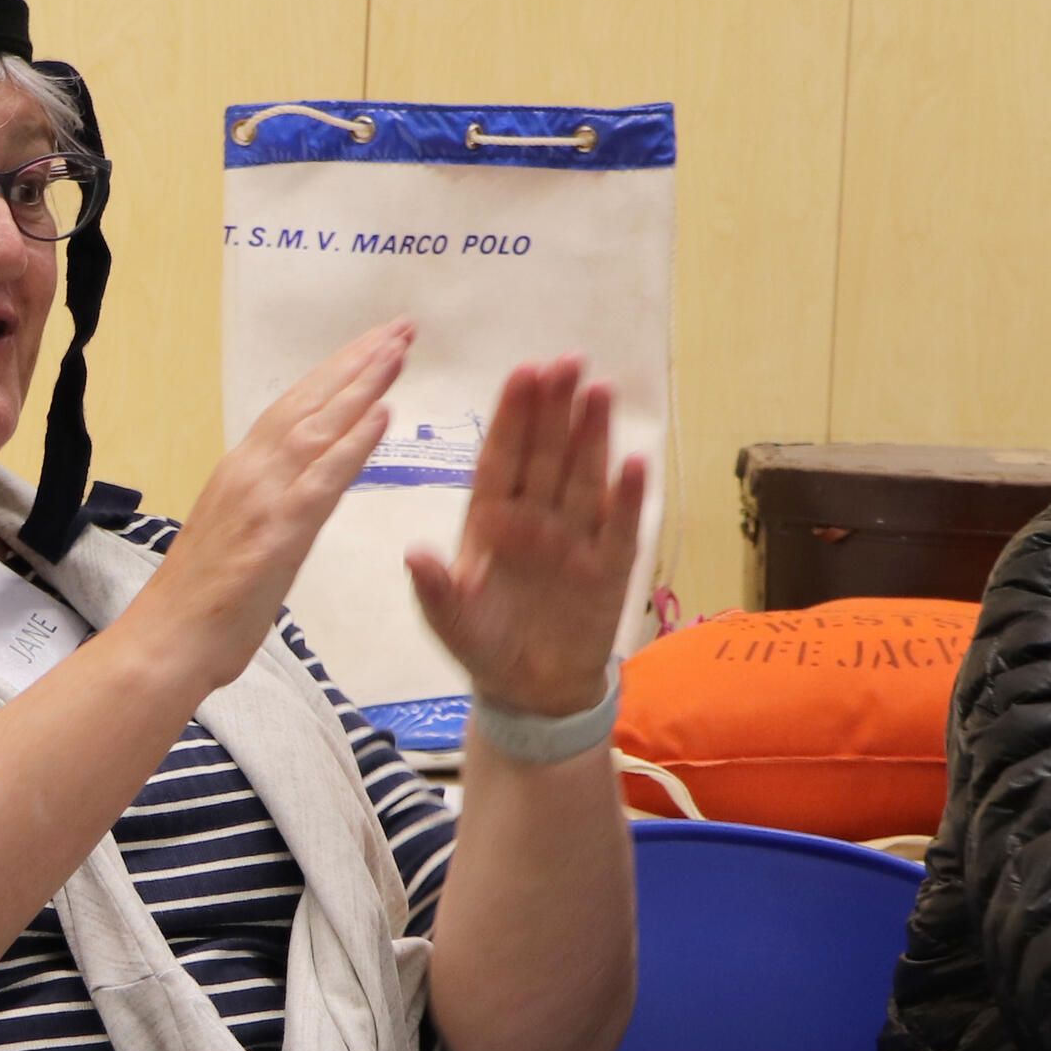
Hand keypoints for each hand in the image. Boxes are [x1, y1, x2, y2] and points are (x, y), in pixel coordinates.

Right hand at [134, 319, 411, 697]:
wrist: (165, 642)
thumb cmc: (199, 605)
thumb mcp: (238, 539)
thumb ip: (269, 506)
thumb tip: (298, 492)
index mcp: (239, 472)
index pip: (292, 409)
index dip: (335, 373)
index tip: (372, 345)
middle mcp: (248, 472)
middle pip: (308, 402)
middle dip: (357, 361)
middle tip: (401, 327)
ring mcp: (261, 498)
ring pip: (318, 426)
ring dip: (362, 385)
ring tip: (400, 351)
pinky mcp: (276, 531)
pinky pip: (322, 477)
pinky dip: (353, 442)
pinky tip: (382, 413)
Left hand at [405, 357, 645, 716]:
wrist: (530, 689)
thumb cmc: (483, 644)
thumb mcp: (451, 621)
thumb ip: (435, 589)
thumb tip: (414, 554)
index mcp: (491, 521)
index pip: (502, 460)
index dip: (513, 418)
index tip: (523, 373)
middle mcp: (535, 519)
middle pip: (546, 455)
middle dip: (555, 409)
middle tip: (567, 361)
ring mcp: (574, 538)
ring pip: (583, 477)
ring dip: (593, 436)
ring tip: (599, 391)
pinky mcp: (609, 567)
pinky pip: (619, 527)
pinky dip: (627, 498)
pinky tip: (635, 462)